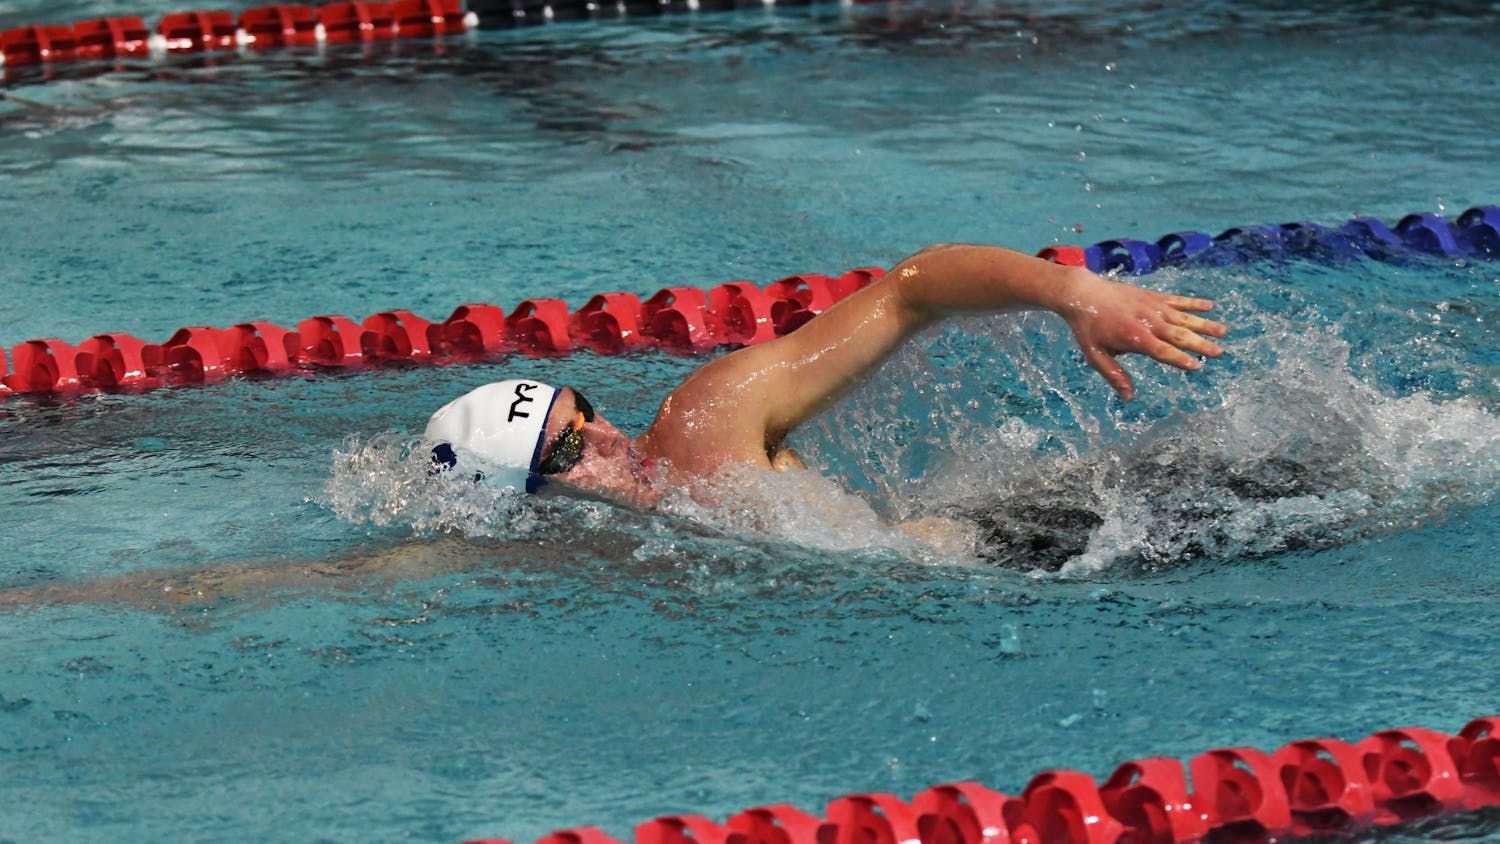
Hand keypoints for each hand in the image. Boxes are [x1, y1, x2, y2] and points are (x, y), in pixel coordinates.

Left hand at [1056, 272, 1226, 400]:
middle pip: (1179, 335)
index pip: (1163, 351)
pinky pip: (1177, 300)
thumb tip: (1129, 398)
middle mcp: (1149, 322)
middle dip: (1200, 344)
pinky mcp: (1153, 297)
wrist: (1083, 293)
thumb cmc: (1089, 327)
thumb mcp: (1095, 355)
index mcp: (1135, 338)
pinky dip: (1193, 303)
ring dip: (1204, 324)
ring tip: (1223, 331)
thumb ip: (1114, 375)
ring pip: (1183, 317)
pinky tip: (1210, 307)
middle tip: (1219, 352)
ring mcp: (1153, 307)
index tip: (1197, 366)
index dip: (1180, 359)